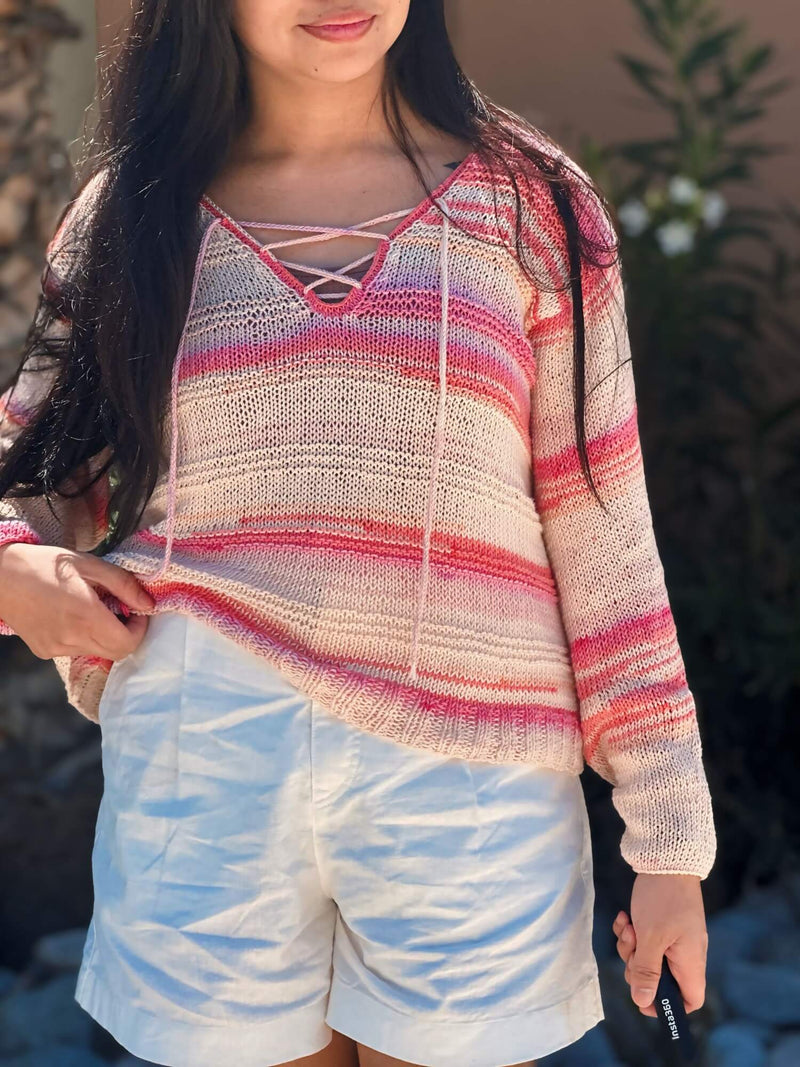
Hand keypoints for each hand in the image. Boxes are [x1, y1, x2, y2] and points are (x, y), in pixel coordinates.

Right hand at [0, 542, 153, 662]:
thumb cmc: (43, 564)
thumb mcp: (88, 563)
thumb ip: (122, 584)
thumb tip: (148, 603)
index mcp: (85, 615)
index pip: (127, 643)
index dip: (140, 629)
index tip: (137, 611)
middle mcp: (71, 638)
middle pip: (116, 653)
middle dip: (126, 634)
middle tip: (121, 611)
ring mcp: (56, 648)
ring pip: (97, 652)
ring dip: (105, 636)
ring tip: (93, 610)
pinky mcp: (44, 651)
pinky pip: (76, 650)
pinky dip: (84, 638)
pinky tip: (72, 617)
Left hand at [612, 872, 707, 1017]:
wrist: (667, 858)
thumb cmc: (663, 899)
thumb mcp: (651, 938)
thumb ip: (647, 972)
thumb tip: (643, 1001)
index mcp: (691, 962)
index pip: (689, 1000)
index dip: (667, 1005)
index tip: (642, 995)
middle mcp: (686, 953)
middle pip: (660, 980)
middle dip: (638, 967)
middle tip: (632, 947)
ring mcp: (676, 938)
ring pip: (648, 957)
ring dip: (632, 945)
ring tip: (627, 926)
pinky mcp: (664, 924)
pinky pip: (645, 939)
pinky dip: (632, 931)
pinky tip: (625, 917)